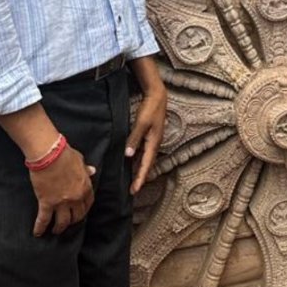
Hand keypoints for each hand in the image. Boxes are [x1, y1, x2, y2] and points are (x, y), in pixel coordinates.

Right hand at [29, 145, 94, 236]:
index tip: (79, 212)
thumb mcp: (80, 161)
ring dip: (59, 228)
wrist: (50, 154)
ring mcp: (61, 202)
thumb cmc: (65, 154)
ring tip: (55, 231)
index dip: (83, 210)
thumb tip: (92, 170)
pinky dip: (40, 227)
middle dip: (72, 221)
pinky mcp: (47, 202)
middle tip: (67, 224)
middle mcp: (76, 198)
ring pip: (62, 222)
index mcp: (85, 187)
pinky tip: (38, 233)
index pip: (88, 204)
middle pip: (76, 216)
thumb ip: (86, 169)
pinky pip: (44, 219)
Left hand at [126, 59, 166, 192]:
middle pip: (147, 165)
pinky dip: (138, 160)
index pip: (146, 165)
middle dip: (140, 178)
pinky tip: (132, 163)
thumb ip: (135, 139)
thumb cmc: (150, 108)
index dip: (140, 178)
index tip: (134, 190)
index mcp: (153, 143)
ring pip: (145, 159)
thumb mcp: (142, 123)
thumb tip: (128, 155)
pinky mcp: (149, 136)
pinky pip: (143, 152)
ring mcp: (152, 140)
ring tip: (132, 181)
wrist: (158, 95)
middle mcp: (154, 144)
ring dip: (139, 170)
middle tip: (132, 190)